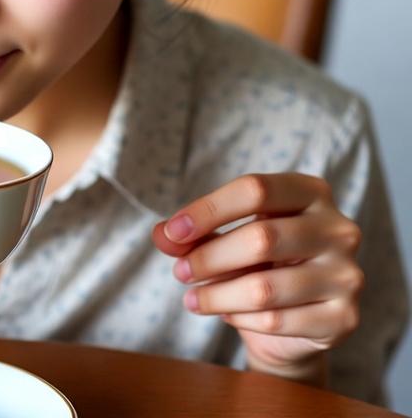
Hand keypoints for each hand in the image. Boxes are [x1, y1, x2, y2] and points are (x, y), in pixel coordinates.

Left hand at [152, 172, 363, 384]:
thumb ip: (192, 233)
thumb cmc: (257, 261)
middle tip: (179, 272)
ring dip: (217, 295)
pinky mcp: (344, 318)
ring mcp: (347, 275)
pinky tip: (227, 314)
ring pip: (266, 287)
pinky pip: (277, 320)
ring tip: (191, 299)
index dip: (208, 209)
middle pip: (262, 237)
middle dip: (209, 257)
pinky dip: (241, 319)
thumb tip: (162, 234)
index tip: (173, 231)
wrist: (296, 318)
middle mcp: (339, 229)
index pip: (255, 189)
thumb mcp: (224, 236)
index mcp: (311, 191)